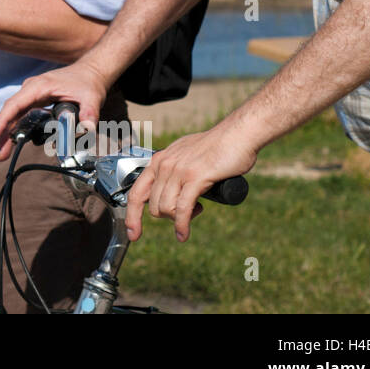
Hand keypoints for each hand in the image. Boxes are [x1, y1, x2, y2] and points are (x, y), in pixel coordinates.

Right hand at [0, 60, 112, 159]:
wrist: (90, 72)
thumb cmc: (88, 83)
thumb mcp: (92, 97)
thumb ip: (90, 113)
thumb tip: (88, 129)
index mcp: (40, 86)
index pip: (16, 104)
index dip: (3, 119)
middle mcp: (31, 89)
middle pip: (12, 112)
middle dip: (3, 133)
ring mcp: (32, 95)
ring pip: (15, 115)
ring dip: (8, 134)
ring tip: (1, 153)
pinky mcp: (36, 101)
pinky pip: (22, 116)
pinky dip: (17, 129)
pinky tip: (13, 142)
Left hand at [124, 124, 257, 241]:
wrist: (237, 135)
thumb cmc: (217, 147)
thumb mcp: (185, 156)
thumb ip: (175, 169)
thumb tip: (170, 186)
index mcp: (159, 160)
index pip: (136, 192)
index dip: (131, 216)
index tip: (133, 233)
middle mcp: (164, 165)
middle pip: (153, 206)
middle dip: (167, 216)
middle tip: (186, 212)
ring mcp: (178, 171)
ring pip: (165, 208)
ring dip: (178, 219)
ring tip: (196, 210)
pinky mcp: (195, 178)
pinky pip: (181, 209)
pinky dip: (182, 225)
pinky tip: (183, 233)